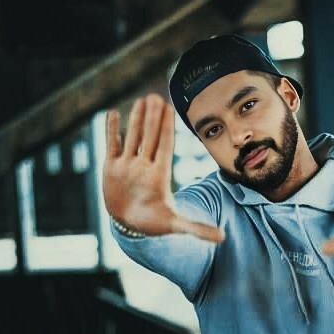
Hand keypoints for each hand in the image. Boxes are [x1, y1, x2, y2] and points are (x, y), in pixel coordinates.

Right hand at [103, 94, 224, 241]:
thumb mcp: (176, 225)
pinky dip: (111, 131)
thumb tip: (222, 238)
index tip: (169, 109)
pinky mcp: (111, 168)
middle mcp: (144, 166)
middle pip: (149, 137)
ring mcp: (128, 165)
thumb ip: (198, 229)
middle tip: (156, 96)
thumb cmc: (154, 224)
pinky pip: (111, 145)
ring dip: (136, 119)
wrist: (131, 225)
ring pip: (132, 137)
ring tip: (142, 100)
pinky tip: (112, 114)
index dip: (166, 127)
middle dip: (152, 117)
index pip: (164, 146)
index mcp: (159, 175)